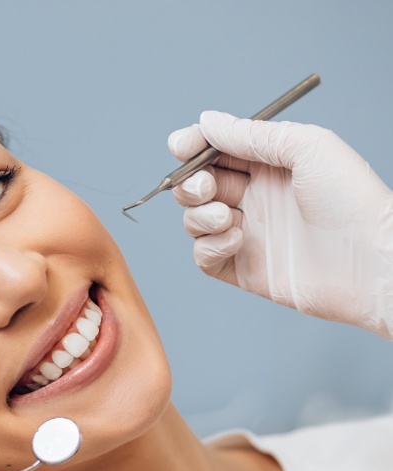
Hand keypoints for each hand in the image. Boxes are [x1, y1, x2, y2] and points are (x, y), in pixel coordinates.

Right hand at [169, 111, 392, 338]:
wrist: (369, 261)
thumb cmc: (351, 200)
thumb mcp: (306, 148)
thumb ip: (252, 135)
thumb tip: (207, 121)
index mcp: (269, 165)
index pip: (216, 151)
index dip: (193, 147)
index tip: (181, 146)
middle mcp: (255, 198)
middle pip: (197, 185)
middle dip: (190, 183)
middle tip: (207, 188)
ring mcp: (247, 234)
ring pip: (194, 220)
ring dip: (200, 215)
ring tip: (227, 218)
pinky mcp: (242, 268)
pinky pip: (203, 256)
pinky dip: (209, 246)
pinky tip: (236, 240)